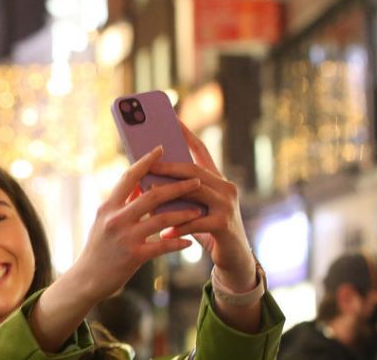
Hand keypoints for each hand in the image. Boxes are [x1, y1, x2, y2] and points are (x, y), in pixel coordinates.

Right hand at [71, 145, 202, 301]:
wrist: (86, 278)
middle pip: (151, 195)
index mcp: (108, 206)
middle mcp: (115, 218)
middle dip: (177, 186)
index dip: (145, 162)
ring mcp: (125, 237)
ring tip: (198, 210)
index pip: (128, 177)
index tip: (160, 149)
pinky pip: (162, 246)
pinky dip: (177, 242)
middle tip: (196, 180)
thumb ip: (121, 205)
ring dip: (183, 214)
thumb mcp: (104, 221)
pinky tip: (188, 242)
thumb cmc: (99, 248)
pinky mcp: (134, 255)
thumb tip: (140, 186)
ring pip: (161, 220)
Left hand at [150, 122, 255, 291]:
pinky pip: (197, 222)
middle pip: (194, 169)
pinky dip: (179, 227)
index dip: (186, 133)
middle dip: (169, 165)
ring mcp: (228, 205)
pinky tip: (163, 233)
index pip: (200, 150)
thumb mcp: (191, 208)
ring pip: (196, 191)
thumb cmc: (206, 229)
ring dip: (171, 193)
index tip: (169, 117)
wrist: (234, 259)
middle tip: (147, 162)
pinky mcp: (226, 225)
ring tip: (150, 192)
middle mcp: (225, 187)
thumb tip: (142, 181)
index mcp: (215, 179)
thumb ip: (174, 193)